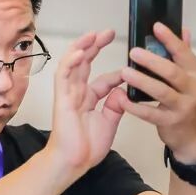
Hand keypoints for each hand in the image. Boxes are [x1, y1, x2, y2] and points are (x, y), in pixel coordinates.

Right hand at [45, 29, 126, 175]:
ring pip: (72, 64)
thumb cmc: (86, 147)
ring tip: (94, 34)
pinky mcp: (61, 98)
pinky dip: (71, 62)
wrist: (73, 162)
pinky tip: (81, 51)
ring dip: (82, 47)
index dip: (118, 71)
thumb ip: (115, 106)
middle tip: (109, 32)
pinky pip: (64, 75)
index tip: (134, 65)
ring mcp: (68, 94)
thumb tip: (121, 90)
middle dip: (96, 46)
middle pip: (85, 63)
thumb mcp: (109, 123)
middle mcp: (77, 93)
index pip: (104, 78)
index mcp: (88, 99)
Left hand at [117, 23, 195, 162]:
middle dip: (152, 61)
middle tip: (133, 52)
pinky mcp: (171, 122)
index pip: (183, 53)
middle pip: (172, 71)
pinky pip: (150, 113)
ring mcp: (183, 106)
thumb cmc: (191, 104)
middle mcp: (193, 88)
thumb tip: (183, 30)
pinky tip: (122, 99)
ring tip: (124, 73)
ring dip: (141, 81)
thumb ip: (185, 56)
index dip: (170, 39)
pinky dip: (135, 106)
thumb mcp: (193, 79)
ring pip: (161, 91)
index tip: (156, 26)